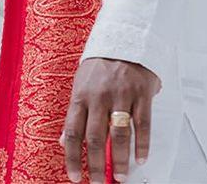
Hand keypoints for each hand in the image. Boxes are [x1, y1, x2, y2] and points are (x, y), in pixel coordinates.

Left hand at [61, 57, 159, 182]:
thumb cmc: (101, 64)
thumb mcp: (80, 84)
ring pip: (119, 134)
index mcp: (81, 95)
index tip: (74, 176)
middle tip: (98, 183)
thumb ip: (75, 113)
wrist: (125, 37)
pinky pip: (142, 124)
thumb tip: (63, 140)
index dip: (72, 157)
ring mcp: (121, 95)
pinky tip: (141, 157)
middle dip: (96, 166)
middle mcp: (99, 96)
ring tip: (119, 176)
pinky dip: (142, 144)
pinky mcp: (140, 93)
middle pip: (96, 138)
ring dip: (120, 160)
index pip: (73, 132)